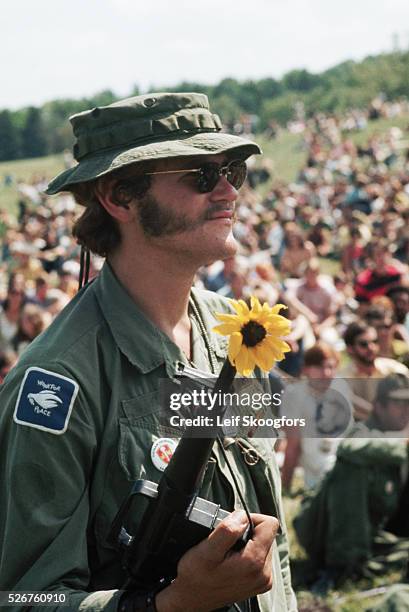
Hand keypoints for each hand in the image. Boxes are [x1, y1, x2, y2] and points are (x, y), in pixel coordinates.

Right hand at [155, 511, 278, 611]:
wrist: (191, 599)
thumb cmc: (196, 576)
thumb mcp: (207, 550)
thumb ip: (228, 530)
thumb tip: (243, 516)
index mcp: (255, 562)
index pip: (270, 524)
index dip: (251, 518)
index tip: (234, 526)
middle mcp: (264, 573)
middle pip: (266, 534)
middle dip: (247, 532)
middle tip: (227, 543)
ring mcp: (263, 580)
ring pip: (263, 544)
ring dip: (247, 543)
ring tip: (228, 553)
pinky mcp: (259, 583)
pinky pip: (260, 556)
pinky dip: (247, 553)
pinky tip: (232, 561)